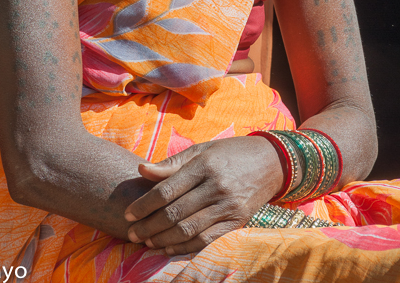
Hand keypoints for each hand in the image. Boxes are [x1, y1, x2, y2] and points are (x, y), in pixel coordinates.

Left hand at [124, 136, 283, 254]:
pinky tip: (168, 248)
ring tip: (146, 241)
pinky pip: (207, 240)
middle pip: (174, 213)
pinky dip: (185, 247)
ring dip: (162, 239)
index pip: (166, 190)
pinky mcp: (238, 222)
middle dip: (149, 226)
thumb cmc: (229, 153)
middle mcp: (216, 186)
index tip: (128, 214)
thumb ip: (171, 163)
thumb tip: (141, 170)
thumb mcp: (201, 150)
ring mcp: (229, 206)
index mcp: (204, 165)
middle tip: (131, 233)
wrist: (272, 162)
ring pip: (188, 230)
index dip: (144, 205)